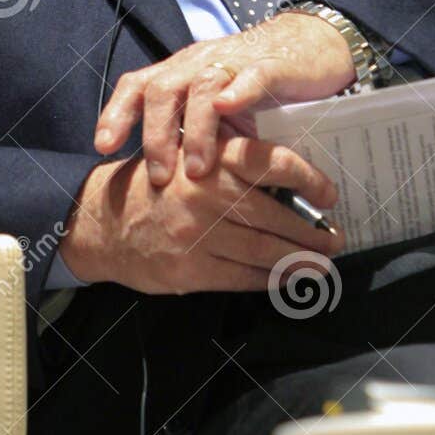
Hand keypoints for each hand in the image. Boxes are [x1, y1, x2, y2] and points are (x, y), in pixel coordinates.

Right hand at [59, 127, 342, 293]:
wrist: (101, 221)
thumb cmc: (155, 184)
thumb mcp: (189, 154)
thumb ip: (231, 159)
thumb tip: (291, 180)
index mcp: (211, 156)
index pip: (274, 162)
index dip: (310, 180)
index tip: (329, 194)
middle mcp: (208, 193)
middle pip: (277, 215)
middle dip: (312, 232)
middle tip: (334, 238)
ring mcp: (199, 234)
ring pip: (266, 252)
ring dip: (300, 261)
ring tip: (320, 263)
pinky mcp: (191, 270)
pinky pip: (244, 278)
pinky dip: (270, 280)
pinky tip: (285, 279)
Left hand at [93, 11, 355, 184]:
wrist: (307, 48)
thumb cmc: (254, 87)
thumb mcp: (216, 114)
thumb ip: (190, 134)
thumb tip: (162, 187)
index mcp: (180, 74)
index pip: (137, 86)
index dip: (116, 113)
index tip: (103, 148)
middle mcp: (199, 64)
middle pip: (163, 89)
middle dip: (155, 134)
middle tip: (159, 177)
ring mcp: (234, 62)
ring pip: (202, 86)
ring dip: (196, 128)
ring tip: (197, 169)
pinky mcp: (271, 65)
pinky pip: (250, 75)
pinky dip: (237, 90)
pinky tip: (229, 108)